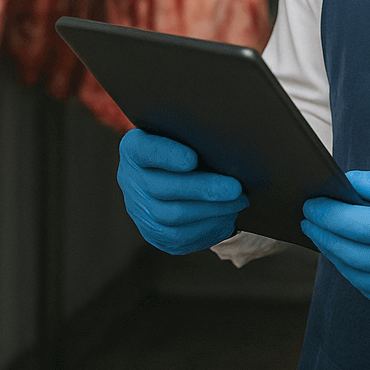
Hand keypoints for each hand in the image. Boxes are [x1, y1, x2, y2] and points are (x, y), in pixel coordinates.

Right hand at [117, 129, 248, 254]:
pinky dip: (208, 225)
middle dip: (203, 189)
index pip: (144, 150)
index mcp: (134, 148)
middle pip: (164, 188)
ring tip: (239, 200)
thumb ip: (193, 135)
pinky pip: (180, 235)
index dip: (167, 156)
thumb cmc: (184, 147)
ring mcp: (140, 209)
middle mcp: (131, 180)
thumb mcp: (182, 134)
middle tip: (234, 188)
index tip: (192, 159)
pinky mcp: (154, 233)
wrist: (171, 177)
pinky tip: (227, 215)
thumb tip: (224, 141)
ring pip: (174, 215)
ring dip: (212, 209)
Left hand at [301, 169, 369, 324]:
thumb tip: (352, 181)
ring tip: (326, 235)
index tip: (312, 203)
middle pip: (348, 252)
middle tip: (310, 218)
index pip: (355, 224)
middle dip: (323, 233)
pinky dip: (357, 274)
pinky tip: (353, 257)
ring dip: (335, 255)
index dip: (328, 213)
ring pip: (355, 276)